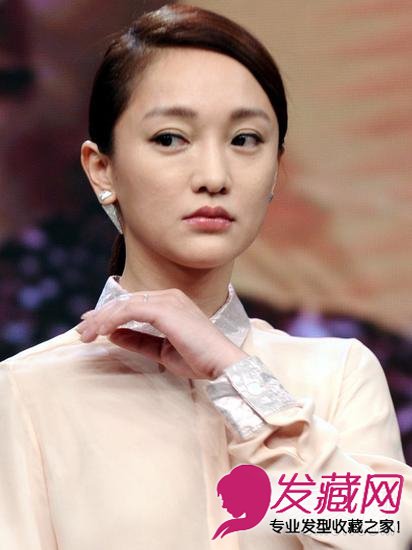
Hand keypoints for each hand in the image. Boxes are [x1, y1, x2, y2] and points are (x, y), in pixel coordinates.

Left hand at [75, 288, 248, 379]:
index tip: (91, 324)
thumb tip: (113, 335)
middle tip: (82, 331)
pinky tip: (102, 331)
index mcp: (171, 303)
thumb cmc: (198, 359)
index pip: (133, 303)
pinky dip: (113, 319)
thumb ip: (138, 340)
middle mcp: (169, 296)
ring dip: (102, 318)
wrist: (222, 363)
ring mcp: (168, 300)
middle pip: (125, 301)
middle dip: (100, 315)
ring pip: (124, 304)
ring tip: (86, 334)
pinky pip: (130, 310)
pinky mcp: (165, 309)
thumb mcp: (161, 350)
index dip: (109, 313)